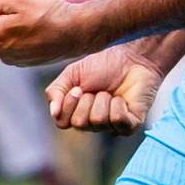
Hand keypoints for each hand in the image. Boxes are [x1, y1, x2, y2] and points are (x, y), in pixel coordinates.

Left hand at [0, 0, 91, 66]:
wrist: (76, 32)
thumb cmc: (48, 12)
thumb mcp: (16, 1)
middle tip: (22, 8)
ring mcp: (11, 59)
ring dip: (8, 26)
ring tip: (32, 19)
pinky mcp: (22, 62)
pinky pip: (11, 45)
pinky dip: (18, 36)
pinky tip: (36, 30)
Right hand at [45, 44, 165, 135]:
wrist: (131, 58)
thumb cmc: (103, 66)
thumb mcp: (72, 73)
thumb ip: (56, 91)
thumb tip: (53, 113)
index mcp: (77, 113)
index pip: (62, 123)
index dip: (69, 104)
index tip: (79, 88)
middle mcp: (93, 124)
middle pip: (80, 124)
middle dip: (88, 100)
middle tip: (98, 89)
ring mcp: (111, 126)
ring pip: (99, 121)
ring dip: (104, 100)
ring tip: (111, 92)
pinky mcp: (130, 126)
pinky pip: (117, 120)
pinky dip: (119, 104)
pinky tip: (123, 99)